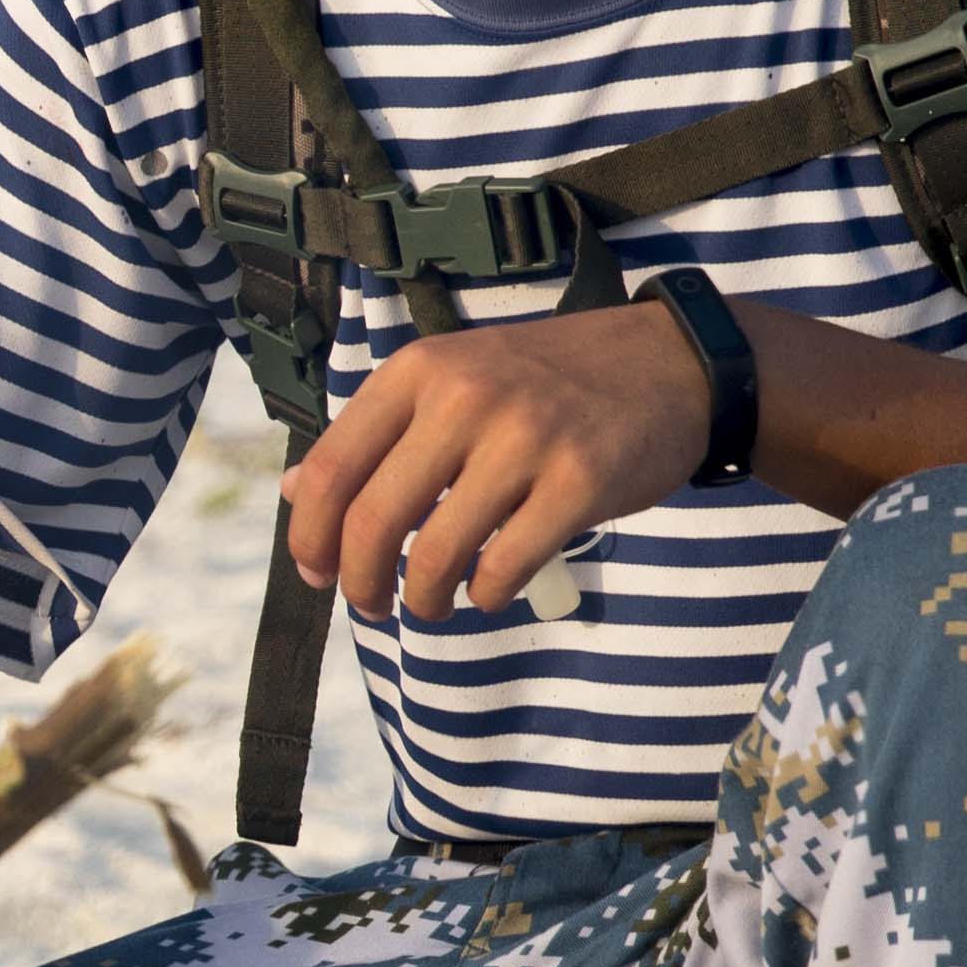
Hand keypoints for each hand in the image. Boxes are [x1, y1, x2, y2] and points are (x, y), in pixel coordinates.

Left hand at [280, 293, 708, 624]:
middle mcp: (464, 398)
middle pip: (371, 520)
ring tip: (430, 603)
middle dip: (358, 582)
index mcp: (419, 372)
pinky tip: (488, 588)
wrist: (672, 363)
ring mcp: (524, 439)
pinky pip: (504, 567)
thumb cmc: (550, 381)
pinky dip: (486, 594)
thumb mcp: (454, 381)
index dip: (309, 536)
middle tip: (370, 603)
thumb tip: (294, 491)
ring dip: (423, 599)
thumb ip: (378, 435)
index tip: (314, 572)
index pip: (330, 469)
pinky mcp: (579, 481)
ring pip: (435, 554)